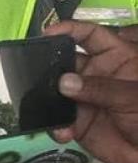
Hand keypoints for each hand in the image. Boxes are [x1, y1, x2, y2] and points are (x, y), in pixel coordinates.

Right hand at [45, 20, 137, 162]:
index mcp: (115, 58)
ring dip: (48, 98)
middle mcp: (96, 75)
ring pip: (56, 91)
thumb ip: (101, 88)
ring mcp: (84, 98)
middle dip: (49, 66)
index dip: (70, 29)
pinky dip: (56, 126)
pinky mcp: (76, 122)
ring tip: (45, 106)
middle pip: (66, 62)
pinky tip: (64, 132)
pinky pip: (58, 120)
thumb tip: (64, 82)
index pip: (91, 35)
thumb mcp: (132, 96)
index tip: (47, 33)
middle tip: (33, 72)